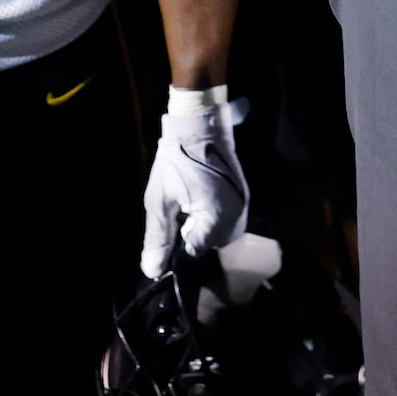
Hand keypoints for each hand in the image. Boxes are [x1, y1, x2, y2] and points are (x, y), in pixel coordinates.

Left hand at [141, 85, 250, 276]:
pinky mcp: (243, 198)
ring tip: (187, 204)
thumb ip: (157, 237)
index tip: (165, 232)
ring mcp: (243, 207)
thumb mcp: (160, 200)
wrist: (200, 125)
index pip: (193, 254)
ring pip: (216, 236)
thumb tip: (152, 270)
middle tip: (177, 211)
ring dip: (199, 228)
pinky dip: (209, 218)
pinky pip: (225, 222)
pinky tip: (198, 199)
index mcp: (217, 218)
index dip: (174, 249)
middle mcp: (237, 217)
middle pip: (207, 247)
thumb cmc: (177, 160)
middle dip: (187, 237)